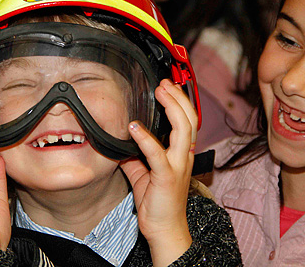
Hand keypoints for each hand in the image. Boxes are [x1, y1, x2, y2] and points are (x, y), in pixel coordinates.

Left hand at [120, 79, 196, 266]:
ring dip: (172, 108)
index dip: (179, 101)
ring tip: (159, 92)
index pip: (186, 121)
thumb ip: (136, 154)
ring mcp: (178, 165)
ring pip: (183, 130)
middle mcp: (183, 156)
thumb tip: (122, 139)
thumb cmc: (157, 201)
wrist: (164, 229)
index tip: (166, 86)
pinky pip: (158, 154)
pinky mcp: (167, 177)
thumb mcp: (143, 172)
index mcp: (180, 153)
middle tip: (163, 83)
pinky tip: (134, 127)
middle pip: (189, 119)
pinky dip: (146, 139)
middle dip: (178, 97)